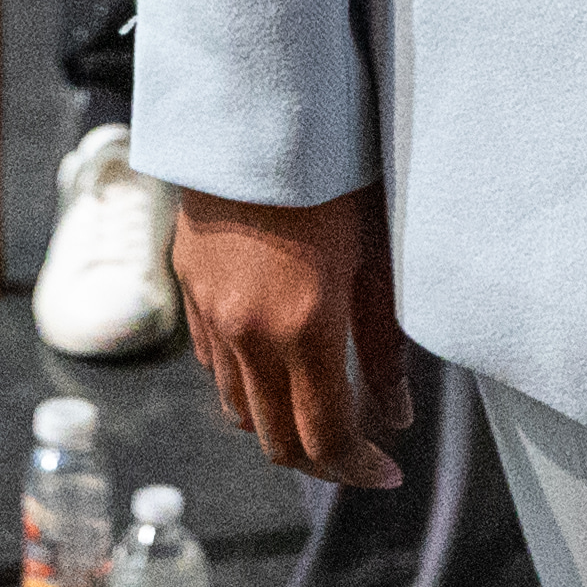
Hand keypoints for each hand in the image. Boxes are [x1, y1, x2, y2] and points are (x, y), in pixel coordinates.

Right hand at [173, 186, 411, 487]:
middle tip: (360, 453)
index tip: (388, 472)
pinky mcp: (191, 293)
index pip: (325, 438)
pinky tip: (282, 362)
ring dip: (281, 425)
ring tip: (323, 410)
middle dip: (322, 462)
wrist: (258, 114)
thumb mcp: (376, 257)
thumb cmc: (337, 176)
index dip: (357, 468)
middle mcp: (248, 336)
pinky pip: (217, 366)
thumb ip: (385, 344)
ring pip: (239, 409)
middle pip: (276, 440)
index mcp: (303, 329)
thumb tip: (396, 416)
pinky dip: (249, 384)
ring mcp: (211, 317)